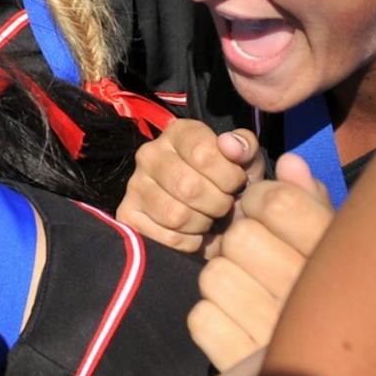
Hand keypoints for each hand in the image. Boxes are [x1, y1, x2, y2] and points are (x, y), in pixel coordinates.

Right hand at [118, 120, 262, 253]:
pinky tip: (193, 233)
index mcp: (178, 132)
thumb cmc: (228, 185)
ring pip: (176, 215)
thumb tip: (230, 145)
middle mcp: (150, 154)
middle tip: (223, 205)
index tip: (235, 183)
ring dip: (203, 224)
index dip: (229, 176)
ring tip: (207, 218)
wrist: (214, 219)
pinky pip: (167, 237)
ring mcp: (135, 185)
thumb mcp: (246, 163)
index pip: (203, 153)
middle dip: (218, 204)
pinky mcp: (128, 216)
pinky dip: (189, 242)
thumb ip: (245, 147)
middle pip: (189, 187)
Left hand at [187, 154, 333, 370]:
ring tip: (252, 293)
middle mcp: (313, 303)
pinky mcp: (242, 371)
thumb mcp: (338, 249)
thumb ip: (313, 203)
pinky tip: (239, 324)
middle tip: (259, 258)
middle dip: (242, 241)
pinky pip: (201, 319)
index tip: (265, 209)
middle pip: (240, 238)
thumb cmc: (338, 302)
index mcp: (342, 265)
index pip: (278, 204)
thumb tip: (287, 162)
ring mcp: (277, 341)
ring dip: (225, 280)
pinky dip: (212, 319)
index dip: (261, 198)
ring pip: (214, 276)